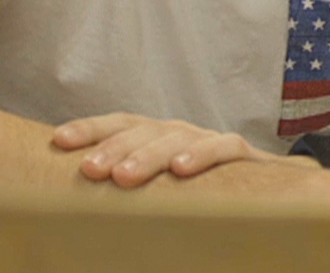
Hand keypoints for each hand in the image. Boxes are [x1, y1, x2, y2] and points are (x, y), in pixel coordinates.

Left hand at [51, 113, 279, 187]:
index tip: (60, 141)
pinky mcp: (242, 155)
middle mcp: (179, 133)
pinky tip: (181, 170)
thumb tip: (78, 205)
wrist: (268, 190)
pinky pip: (223, 148)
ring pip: (177, 139)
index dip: (91, 128)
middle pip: (144, 131)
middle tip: (91, 170)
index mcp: (155, 137)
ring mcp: (209, 140)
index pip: (121, 124)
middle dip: (115, 148)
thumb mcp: (159, 188)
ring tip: (124, 177)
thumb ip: (130, 188)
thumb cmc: (198, 193)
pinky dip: (202, 155)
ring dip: (149, 156)